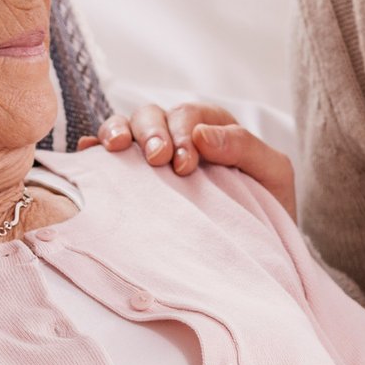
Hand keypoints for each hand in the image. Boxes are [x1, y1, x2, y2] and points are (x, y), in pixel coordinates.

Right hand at [79, 102, 295, 216]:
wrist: (260, 249)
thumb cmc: (269, 207)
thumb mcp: (273, 173)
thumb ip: (245, 147)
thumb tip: (202, 135)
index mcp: (212, 127)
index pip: (188, 116)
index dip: (183, 133)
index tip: (185, 165)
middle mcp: (178, 134)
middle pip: (152, 115)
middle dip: (151, 132)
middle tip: (156, 159)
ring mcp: (152, 155)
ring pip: (126, 127)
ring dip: (117, 131)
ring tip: (115, 147)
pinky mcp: (133, 179)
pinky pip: (107, 155)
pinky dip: (95, 148)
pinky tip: (90, 153)